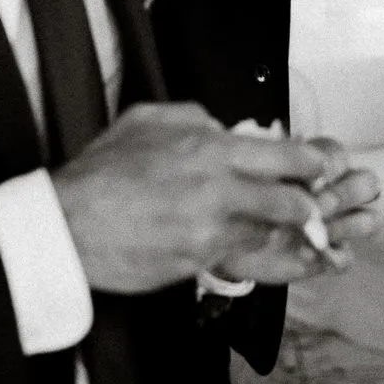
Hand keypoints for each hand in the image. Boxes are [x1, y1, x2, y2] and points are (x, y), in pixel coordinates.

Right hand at [52, 102, 335, 293]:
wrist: (66, 228)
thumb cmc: (102, 171)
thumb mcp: (147, 119)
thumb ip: (195, 118)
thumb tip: (224, 128)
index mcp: (211, 149)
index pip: (289, 158)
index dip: (313, 165)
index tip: (318, 168)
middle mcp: (219, 192)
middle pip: (293, 205)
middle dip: (306, 207)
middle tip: (303, 205)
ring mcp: (210, 234)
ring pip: (269, 236)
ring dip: (274, 233)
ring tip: (267, 225)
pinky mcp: (197, 264)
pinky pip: (239, 259)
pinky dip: (244, 252)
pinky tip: (233, 243)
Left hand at [219, 141, 381, 284]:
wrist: (222, 234)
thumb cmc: (239, 197)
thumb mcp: (249, 177)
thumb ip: (277, 173)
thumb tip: (307, 186)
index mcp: (315, 163)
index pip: (339, 156)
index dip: (331, 166)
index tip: (310, 179)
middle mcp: (332, 191)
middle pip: (367, 184)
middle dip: (344, 195)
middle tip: (317, 206)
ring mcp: (333, 224)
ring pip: (367, 220)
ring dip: (344, 225)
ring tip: (314, 230)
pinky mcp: (326, 255)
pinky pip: (347, 257)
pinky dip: (331, 256)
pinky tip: (305, 252)